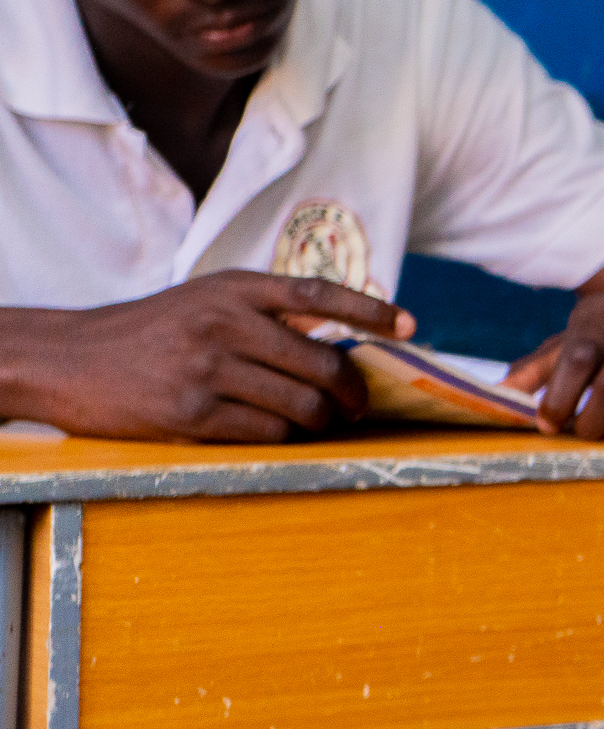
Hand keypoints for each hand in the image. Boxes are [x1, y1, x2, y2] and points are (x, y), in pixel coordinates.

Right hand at [0, 274, 411, 441]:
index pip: (319, 292)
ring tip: (320, 422)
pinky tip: (277, 433)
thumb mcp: (206, 300)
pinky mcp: (192, 415)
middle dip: (352, 393)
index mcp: (233, 288)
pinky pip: (266, 436)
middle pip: (322, 365)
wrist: (70, 359)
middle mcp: (225, 324)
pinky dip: (283, 439)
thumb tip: (340, 342)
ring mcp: (208, 371)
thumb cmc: (152, 331)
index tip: (409, 327)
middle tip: (358, 405)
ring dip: (321, 422)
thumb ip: (265, 312)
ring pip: (301, 408)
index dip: (371, 311)